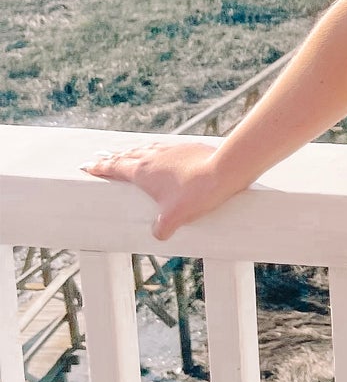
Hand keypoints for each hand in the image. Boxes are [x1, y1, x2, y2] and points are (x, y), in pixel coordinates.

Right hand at [81, 138, 236, 241]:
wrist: (224, 170)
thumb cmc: (196, 194)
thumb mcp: (174, 218)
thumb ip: (161, 229)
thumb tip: (158, 234)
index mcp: (142, 172)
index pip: (115, 168)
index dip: (100, 167)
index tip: (87, 166)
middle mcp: (153, 156)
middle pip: (126, 155)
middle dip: (111, 157)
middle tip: (99, 156)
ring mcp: (170, 149)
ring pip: (145, 148)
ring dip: (132, 151)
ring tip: (126, 153)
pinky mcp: (187, 147)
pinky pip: (163, 147)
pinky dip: (154, 149)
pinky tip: (159, 151)